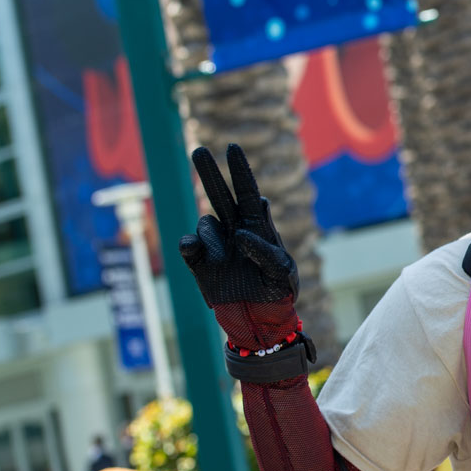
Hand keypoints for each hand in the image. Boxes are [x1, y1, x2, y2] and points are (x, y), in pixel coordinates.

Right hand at [179, 144, 300, 348]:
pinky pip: (188, 246)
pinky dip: (189, 245)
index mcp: (258, 226)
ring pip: (206, 224)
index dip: (240, 170)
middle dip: (209, 172)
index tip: (232, 147)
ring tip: (225, 259)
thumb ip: (266, 252)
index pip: (247, 191)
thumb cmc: (278, 293)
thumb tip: (239, 234)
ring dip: (212, 238)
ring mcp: (215, 246)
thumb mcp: (282, 273)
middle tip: (198, 149)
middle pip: (220, 195)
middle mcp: (234, 230)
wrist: (260, 322)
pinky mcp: (200, 264)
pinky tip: (195, 251)